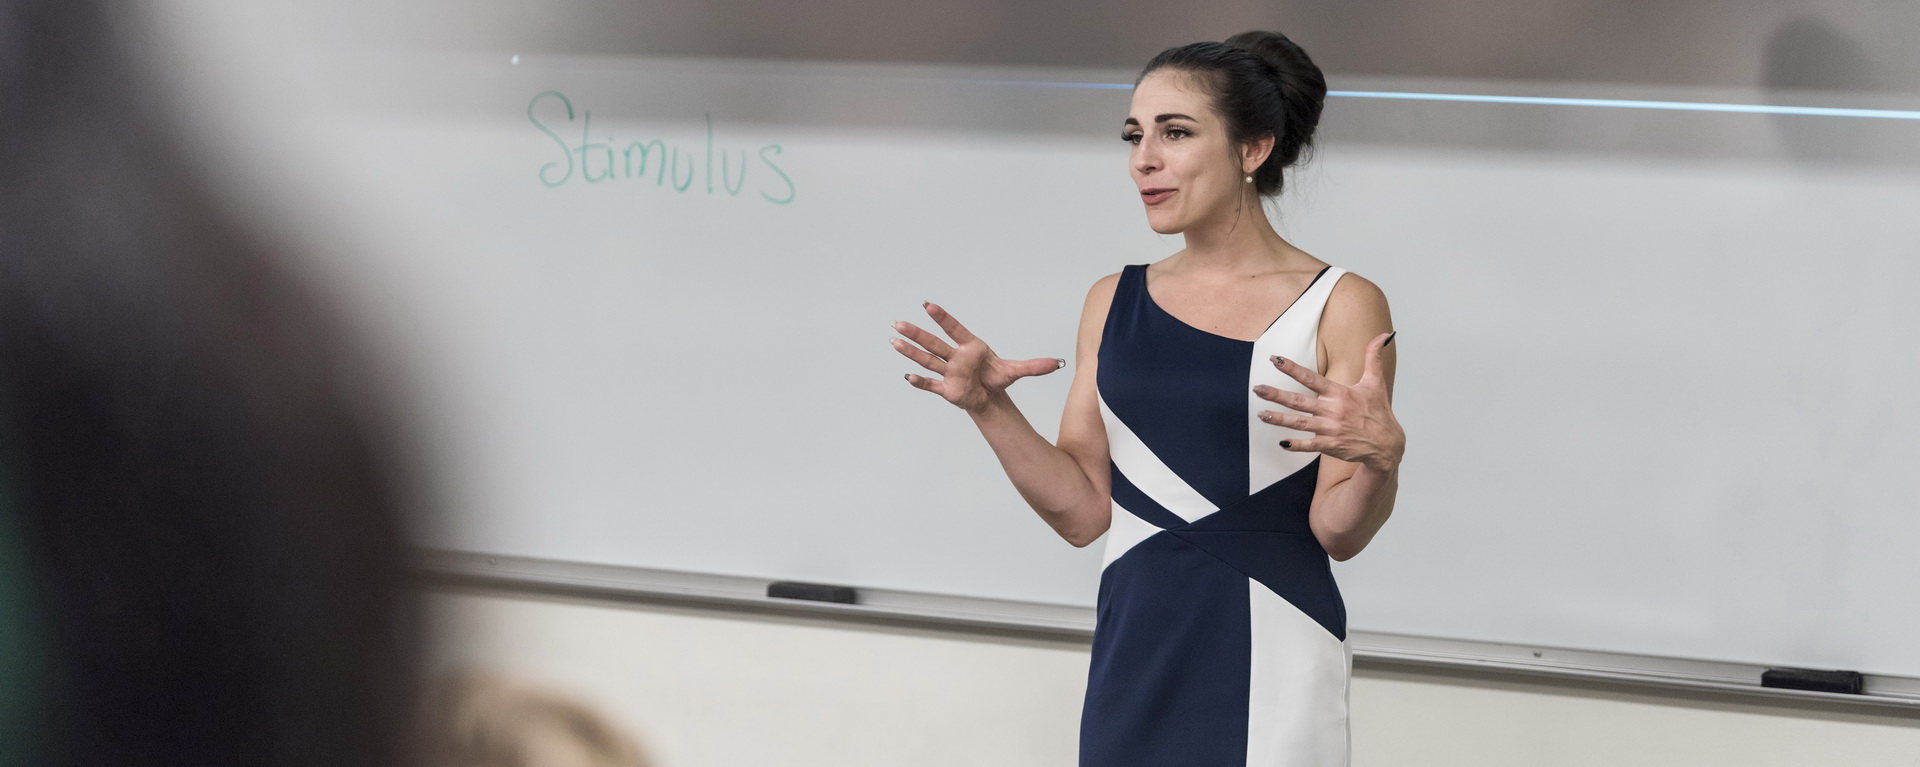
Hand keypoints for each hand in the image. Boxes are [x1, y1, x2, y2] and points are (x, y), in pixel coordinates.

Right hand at [891, 301, 1063, 413]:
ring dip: (910, 352)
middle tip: (898, 322)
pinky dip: (920, 382)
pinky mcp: (946, 389)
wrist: (989, 397)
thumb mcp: (1016, 372)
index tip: (928, 305)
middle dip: (916, 333)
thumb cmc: (997, 378)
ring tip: (894, 340)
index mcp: (970, 347)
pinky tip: (907, 376)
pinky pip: (930, 385)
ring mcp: (948, 372)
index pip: (954, 330)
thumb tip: (1056, 363)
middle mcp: (955, 357)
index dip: (942, 318)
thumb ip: (1034, 366)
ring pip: (927, 360)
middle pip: (934, 343)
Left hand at [1252, 332, 1403, 471]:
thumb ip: (1374, 357)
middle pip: (1299, 401)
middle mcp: (1332, 410)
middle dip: (1276, 395)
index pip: (1311, 378)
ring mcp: (1330, 429)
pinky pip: (1309, 445)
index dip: (1292, 368)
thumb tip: (1383, 335)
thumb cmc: (1379, 412)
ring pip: (1299, 423)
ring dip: (1279, 419)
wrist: (1387, 444)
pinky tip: (1281, 443)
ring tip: (1261, 414)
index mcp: (1340, 393)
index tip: (1275, 360)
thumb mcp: (1376, 382)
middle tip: (1257, 389)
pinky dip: (1295, 445)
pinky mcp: (1331, 445)